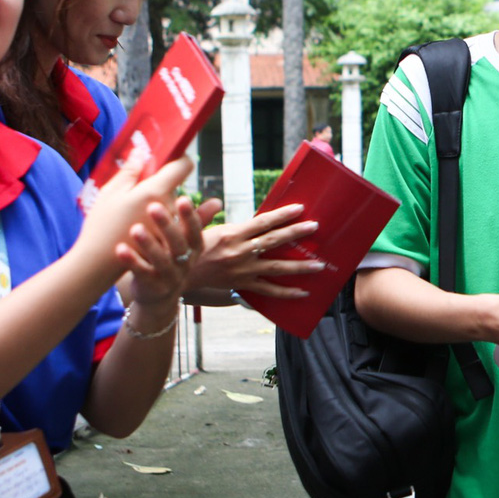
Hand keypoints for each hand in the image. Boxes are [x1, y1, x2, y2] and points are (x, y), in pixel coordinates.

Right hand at [76, 156, 193, 281]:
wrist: (99, 263)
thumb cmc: (102, 224)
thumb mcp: (111, 192)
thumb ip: (131, 171)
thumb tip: (143, 151)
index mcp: (157, 191)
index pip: (184, 167)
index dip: (178, 159)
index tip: (166, 157)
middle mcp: (169, 207)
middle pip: (173, 186)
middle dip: (159, 182)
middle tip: (135, 186)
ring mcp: (169, 226)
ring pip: (169, 204)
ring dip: (157, 202)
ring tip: (131, 208)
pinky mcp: (166, 239)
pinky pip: (165, 222)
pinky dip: (154, 219)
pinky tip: (135, 223)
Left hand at [118, 189, 205, 312]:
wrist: (159, 297)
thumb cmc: (170, 259)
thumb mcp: (184, 242)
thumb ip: (196, 221)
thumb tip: (218, 202)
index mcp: (193, 249)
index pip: (194, 231)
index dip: (190, 216)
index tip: (182, 198)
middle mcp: (184, 263)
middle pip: (178, 244)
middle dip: (167, 225)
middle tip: (153, 207)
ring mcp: (169, 277)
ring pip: (161, 260)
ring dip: (149, 244)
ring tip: (135, 228)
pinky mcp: (152, 287)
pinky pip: (142, 273)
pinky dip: (132, 261)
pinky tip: (120, 248)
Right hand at [189, 203, 325, 299]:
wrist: (179, 274)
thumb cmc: (191, 247)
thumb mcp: (203, 227)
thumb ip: (219, 217)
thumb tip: (224, 205)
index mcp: (232, 234)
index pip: (262, 222)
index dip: (282, 215)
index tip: (300, 208)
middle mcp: (240, 252)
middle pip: (273, 241)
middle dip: (296, 233)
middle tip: (315, 227)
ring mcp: (243, 270)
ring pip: (276, 267)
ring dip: (299, 266)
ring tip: (319, 264)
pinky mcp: (242, 285)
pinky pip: (268, 290)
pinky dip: (286, 292)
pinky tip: (303, 292)